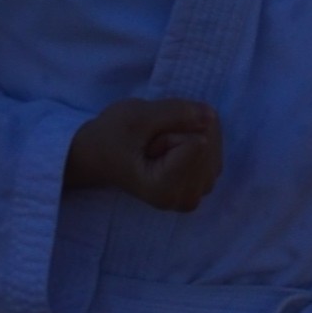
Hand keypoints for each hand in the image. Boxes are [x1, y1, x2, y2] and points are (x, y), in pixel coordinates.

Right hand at [63, 95, 222, 210]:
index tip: (144, 144)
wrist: (96, 156)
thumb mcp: (136, 117)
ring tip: (157, 147)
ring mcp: (198, 192)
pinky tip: (171, 148)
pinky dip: (194, 134)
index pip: (199, 142)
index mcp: (167, 191)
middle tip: (149, 145)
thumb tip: (211, 115)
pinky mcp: (203, 181)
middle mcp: (187, 199)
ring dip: (187, 132)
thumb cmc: (110, 138)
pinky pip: (215, 143)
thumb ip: (175, 113)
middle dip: (180, 131)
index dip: (169, 131)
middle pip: (210, 142)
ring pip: (214, 141)